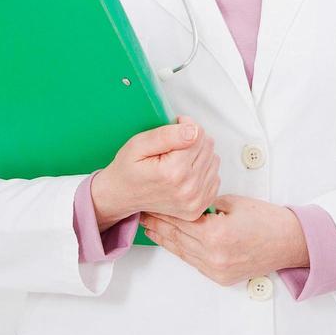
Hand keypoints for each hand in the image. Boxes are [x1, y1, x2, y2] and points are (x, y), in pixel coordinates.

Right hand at [90, 116, 218, 225]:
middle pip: (208, 147)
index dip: (185, 127)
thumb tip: (194, 131)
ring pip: (214, 160)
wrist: (120, 197)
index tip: (174, 127)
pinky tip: (185, 173)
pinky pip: (215, 177)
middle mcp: (188, 189)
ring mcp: (195, 201)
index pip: (198, 135)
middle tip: (172, 146)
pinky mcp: (199, 207)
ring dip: (199, 156)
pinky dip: (203, 171)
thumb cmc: (127, 170)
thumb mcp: (137, 145)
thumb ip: (166, 135)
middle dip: (193, 140)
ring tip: (176, 160)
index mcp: (173, 172)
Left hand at [141, 195, 309, 286]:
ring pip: (181, 252)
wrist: (292, 241)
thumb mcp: (236, 203)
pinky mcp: (220, 277)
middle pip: (175, 237)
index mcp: (215, 233)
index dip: (163, 211)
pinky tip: (173, 243)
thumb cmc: (270, 221)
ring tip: (151, 229)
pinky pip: (194, 262)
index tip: (150, 204)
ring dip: (165, 239)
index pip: (179, 220)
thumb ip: (209, 206)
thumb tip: (190, 207)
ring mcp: (216, 269)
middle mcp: (213, 255)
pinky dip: (182, 251)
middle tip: (143, 215)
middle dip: (158, 224)